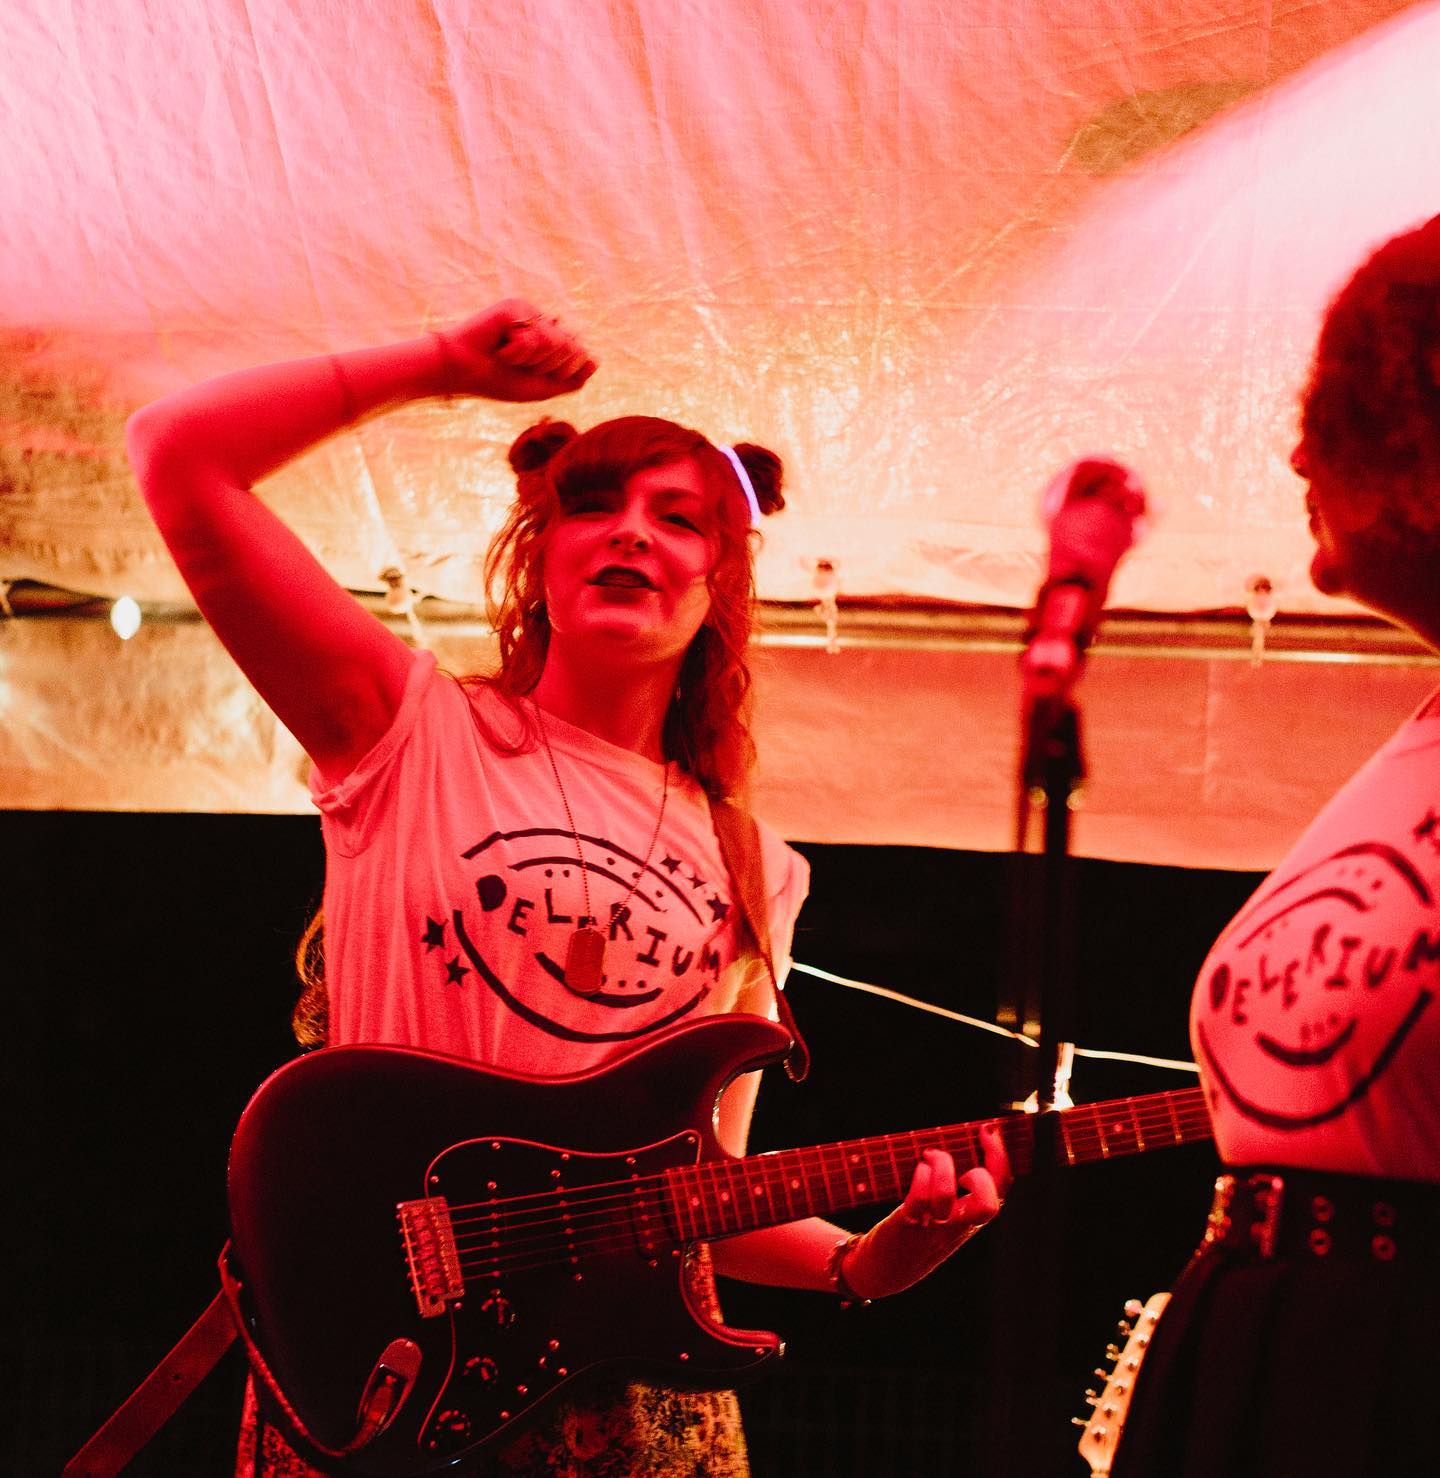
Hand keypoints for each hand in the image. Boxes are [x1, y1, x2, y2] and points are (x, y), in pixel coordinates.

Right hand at [436, 298, 595, 402]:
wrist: (462, 374)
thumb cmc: (497, 380)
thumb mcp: (542, 387)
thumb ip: (571, 379)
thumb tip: (595, 360)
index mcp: (551, 337)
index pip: (581, 355)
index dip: (561, 373)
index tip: (532, 374)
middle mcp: (544, 321)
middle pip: (573, 348)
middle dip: (546, 367)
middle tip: (518, 365)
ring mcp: (530, 312)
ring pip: (556, 343)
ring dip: (531, 361)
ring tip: (508, 356)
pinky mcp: (515, 307)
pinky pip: (535, 336)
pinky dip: (518, 352)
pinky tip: (500, 348)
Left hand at [842, 1124, 1011, 1299]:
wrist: (886, 1270)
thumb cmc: (917, 1229)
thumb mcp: (945, 1211)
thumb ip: (957, 1185)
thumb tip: (955, 1142)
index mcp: (971, 1217)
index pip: (1001, 1190)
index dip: (1000, 1157)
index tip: (987, 1130)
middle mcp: (957, 1225)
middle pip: (988, 1206)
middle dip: (981, 1176)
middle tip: (961, 1164)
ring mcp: (933, 1227)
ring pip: (946, 1198)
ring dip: (940, 1168)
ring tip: (928, 1157)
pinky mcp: (907, 1226)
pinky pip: (917, 1201)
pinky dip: (920, 1179)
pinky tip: (917, 1170)